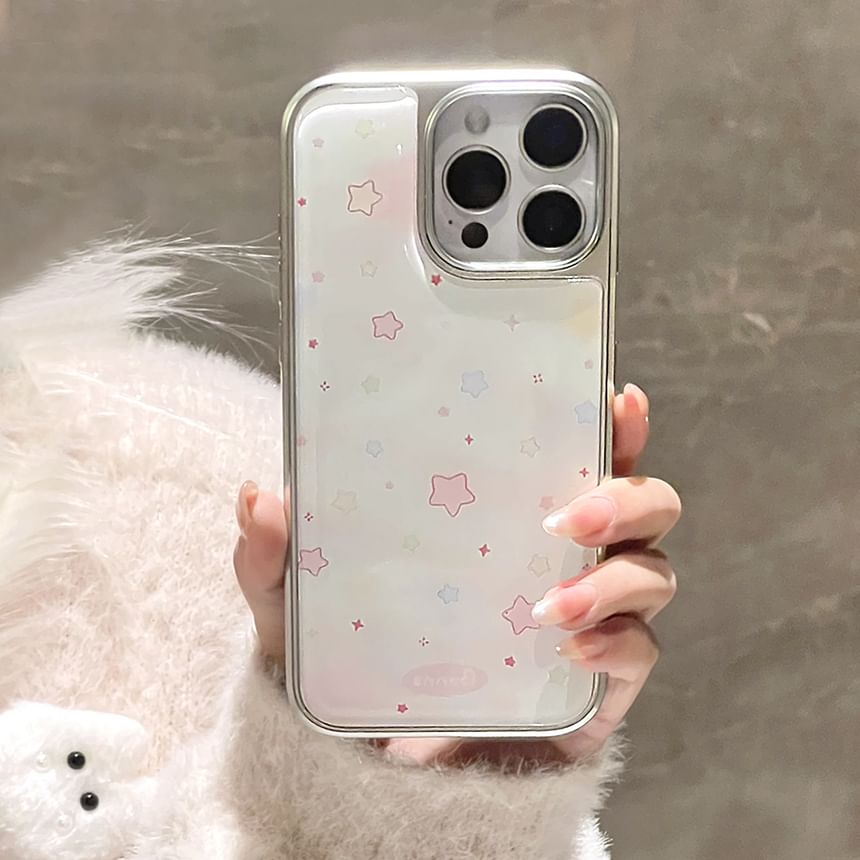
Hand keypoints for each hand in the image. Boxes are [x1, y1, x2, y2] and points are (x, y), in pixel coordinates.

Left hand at [233, 383, 679, 764]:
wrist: (378, 769)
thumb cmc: (356, 665)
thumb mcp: (304, 610)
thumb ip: (277, 559)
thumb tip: (259, 497)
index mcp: (515, 518)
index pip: (583, 454)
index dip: (615, 426)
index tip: (619, 397)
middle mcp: (568, 558)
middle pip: (648, 503)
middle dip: (625, 495)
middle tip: (565, 515)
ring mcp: (592, 618)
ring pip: (654, 574)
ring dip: (613, 580)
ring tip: (547, 608)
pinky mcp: (599, 684)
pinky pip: (641, 653)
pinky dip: (617, 645)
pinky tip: (569, 650)